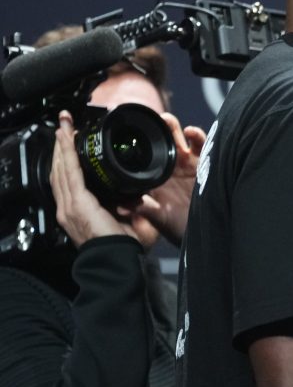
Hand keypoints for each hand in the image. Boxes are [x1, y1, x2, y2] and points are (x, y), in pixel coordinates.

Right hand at [50, 110, 137, 245]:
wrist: (117, 262)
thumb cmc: (123, 248)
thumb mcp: (128, 222)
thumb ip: (130, 208)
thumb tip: (138, 197)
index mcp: (78, 211)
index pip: (68, 180)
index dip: (66, 160)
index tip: (70, 142)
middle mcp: (68, 208)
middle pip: (60, 170)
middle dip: (61, 146)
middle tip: (65, 124)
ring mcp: (70, 206)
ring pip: (62, 168)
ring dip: (62, 145)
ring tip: (65, 126)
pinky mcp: (77, 203)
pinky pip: (70, 173)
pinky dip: (67, 154)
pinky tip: (67, 139)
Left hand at [118, 112, 204, 246]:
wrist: (206, 232)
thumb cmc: (181, 227)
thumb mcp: (160, 219)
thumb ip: (145, 210)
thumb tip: (123, 206)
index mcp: (155, 178)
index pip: (143, 156)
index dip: (137, 142)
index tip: (128, 132)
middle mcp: (170, 168)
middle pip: (161, 141)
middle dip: (156, 128)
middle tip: (149, 121)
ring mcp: (187, 164)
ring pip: (179, 139)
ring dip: (173, 128)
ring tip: (167, 121)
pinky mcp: (205, 164)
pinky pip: (201, 146)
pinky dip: (197, 136)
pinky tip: (191, 133)